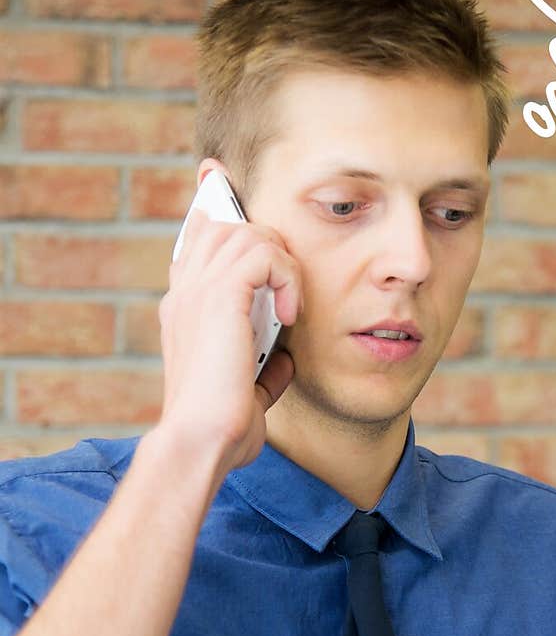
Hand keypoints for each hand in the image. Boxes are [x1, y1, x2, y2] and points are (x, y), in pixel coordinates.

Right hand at [157, 205, 300, 476]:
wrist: (202, 440)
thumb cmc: (223, 428)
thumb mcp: (249, 392)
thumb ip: (266, 368)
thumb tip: (287, 360)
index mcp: (186, 308)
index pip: (198, 240)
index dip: (220, 215)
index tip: (231, 195)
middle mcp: (185, 291)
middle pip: (224, 223)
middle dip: (266, 238)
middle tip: (289, 283)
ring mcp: (197, 289)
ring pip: (245, 229)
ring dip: (279, 261)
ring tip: (288, 307)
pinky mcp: (219, 294)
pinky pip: (263, 250)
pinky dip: (286, 277)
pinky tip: (289, 314)